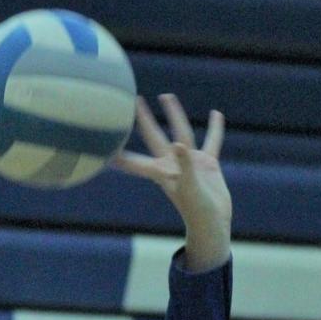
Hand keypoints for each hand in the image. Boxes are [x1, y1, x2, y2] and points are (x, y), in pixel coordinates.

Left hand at [113, 93, 231, 271]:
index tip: (104, 141)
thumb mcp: (190, 187)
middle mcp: (171, 165)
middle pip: (154, 136)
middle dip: (143, 120)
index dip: (120, 153)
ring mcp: (189, 163)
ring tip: (167, 96)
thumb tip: (179, 144)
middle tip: (133, 102)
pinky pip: (211, 142)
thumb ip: (185, 165)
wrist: (213, 224)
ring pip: (181, 132)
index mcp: (161, 173)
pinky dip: (215, 129)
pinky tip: (216, 114)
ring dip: (174, 114)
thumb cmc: (197, 210)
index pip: (135, 160)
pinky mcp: (207, 165)